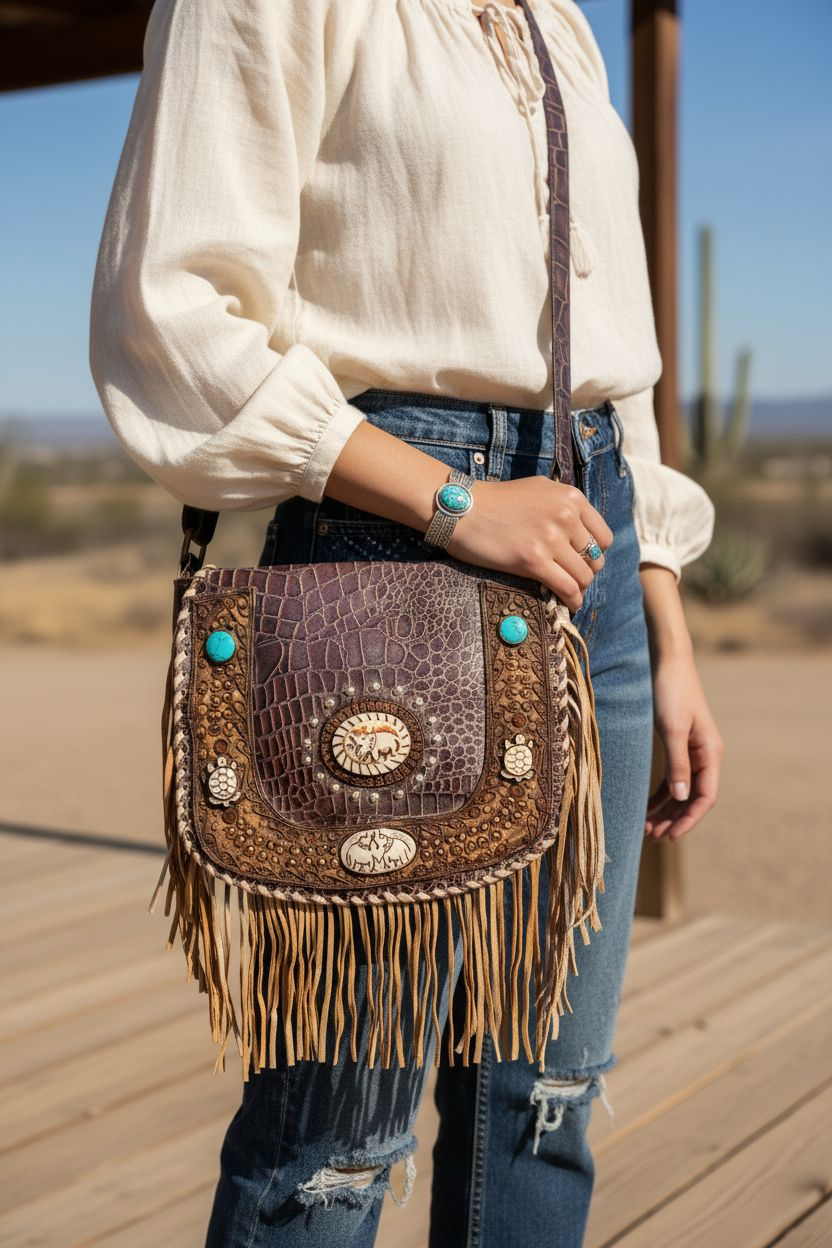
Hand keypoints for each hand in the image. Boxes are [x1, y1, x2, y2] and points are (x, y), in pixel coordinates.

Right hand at [445, 477, 612, 611]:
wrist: (463, 509)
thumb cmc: (496, 501)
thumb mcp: (539, 490)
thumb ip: (563, 506)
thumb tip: (580, 532)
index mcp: (571, 497)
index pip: (603, 536)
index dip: (595, 553)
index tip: (582, 561)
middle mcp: (566, 516)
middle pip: (595, 559)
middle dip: (586, 572)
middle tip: (572, 578)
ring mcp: (550, 538)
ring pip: (583, 576)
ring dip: (579, 589)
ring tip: (570, 593)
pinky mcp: (533, 560)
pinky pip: (567, 587)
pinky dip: (572, 600)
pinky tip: (569, 605)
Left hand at [645, 649, 724, 840]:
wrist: (668, 662)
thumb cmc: (671, 691)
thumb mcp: (672, 729)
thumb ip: (677, 764)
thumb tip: (681, 797)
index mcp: (710, 753)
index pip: (706, 797)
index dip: (689, 819)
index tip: (671, 836)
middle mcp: (705, 755)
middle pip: (693, 798)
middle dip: (675, 819)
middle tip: (652, 837)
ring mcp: (692, 751)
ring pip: (682, 790)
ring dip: (666, 810)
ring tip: (647, 827)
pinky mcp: (678, 745)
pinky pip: (672, 777)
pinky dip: (661, 794)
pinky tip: (647, 807)